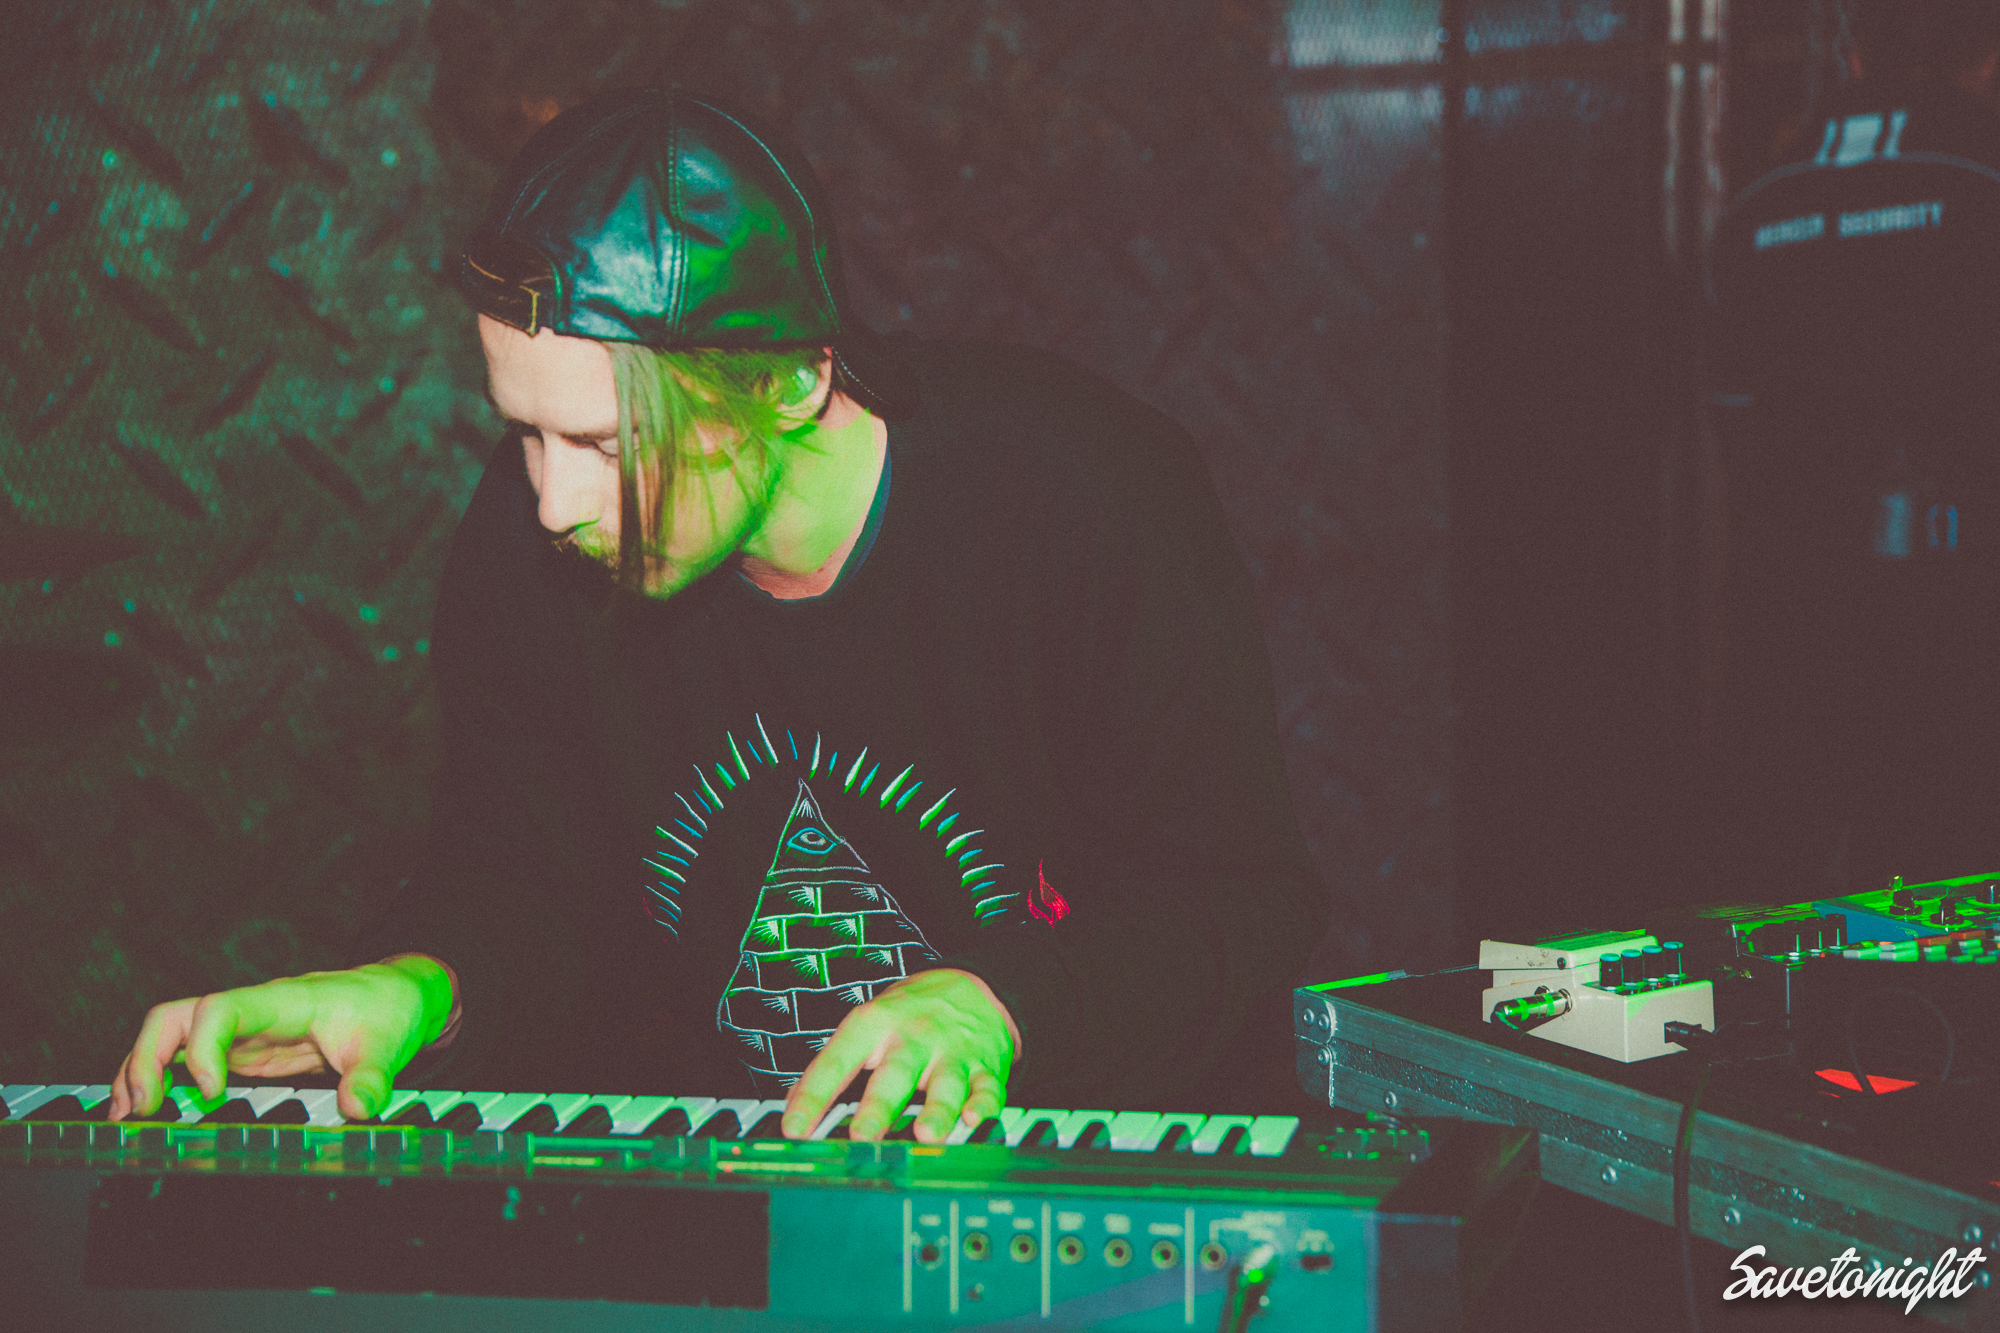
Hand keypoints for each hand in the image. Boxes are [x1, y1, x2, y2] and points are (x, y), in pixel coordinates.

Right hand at [107, 955, 456, 1122]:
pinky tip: (145, 1111)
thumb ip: (371, 1077)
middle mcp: (250, 1013)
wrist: (395, 997)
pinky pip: (184, 1058)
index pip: (221, 1008)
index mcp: (281, 1002)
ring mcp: (241, 1032)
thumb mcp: (386, 1046)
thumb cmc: (385, 1012)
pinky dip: (158, 1080)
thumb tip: (358, 1108)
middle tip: (142, 1110)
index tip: (210, 1090)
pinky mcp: (241, 1052)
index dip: (203, 1047)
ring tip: (126, 1118)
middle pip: (175, 1017)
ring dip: (140, 1071)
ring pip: (170, 1036)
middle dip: (147, 1059)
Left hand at [782, 967, 1018, 1142]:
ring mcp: (951, 1054)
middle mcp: (912, 1039)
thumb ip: (835, 1065)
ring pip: (945, 1084)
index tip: (795, 1128)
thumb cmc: (911, 1013)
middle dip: (879, 1106)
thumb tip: (794, 1105)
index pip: (837, 1061)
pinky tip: (973, 1116)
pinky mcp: (984, 1068)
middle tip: (862, 1134)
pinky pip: (987, 1087)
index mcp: (874, 1026)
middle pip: (894, 1074)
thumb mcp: (867, 1025)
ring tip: (925, 1135)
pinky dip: (983, 1104)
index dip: (813, 1095)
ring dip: (937, 1111)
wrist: (974, 986)